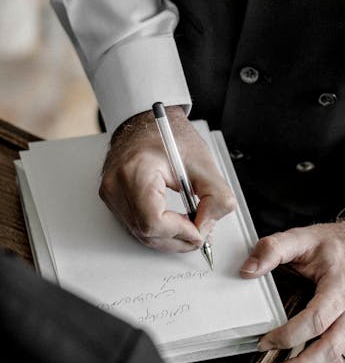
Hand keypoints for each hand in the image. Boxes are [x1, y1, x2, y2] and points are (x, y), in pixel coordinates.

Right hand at [99, 106, 235, 251]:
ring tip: (191, 226)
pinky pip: (136, 227)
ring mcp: (111, 194)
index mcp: (137, 171)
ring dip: (170, 238)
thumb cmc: (170, 136)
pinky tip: (176, 223)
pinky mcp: (113, 199)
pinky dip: (159, 231)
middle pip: (147, 233)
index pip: (153, 221)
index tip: (199, 230)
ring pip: (141, 235)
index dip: (180, 232)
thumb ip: (216, 197)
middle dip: (179, 239)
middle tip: (201, 232)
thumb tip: (208, 226)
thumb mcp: (203, 163)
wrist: (146, 122)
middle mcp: (117, 185)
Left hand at [240, 222, 344, 362]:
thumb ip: (273, 249)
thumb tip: (246, 271)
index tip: (263, 342)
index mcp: (340, 286)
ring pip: (338, 362)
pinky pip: (342, 361)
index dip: (288, 335)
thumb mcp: (303, 237)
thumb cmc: (334, 245)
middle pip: (330, 349)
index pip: (316, 319)